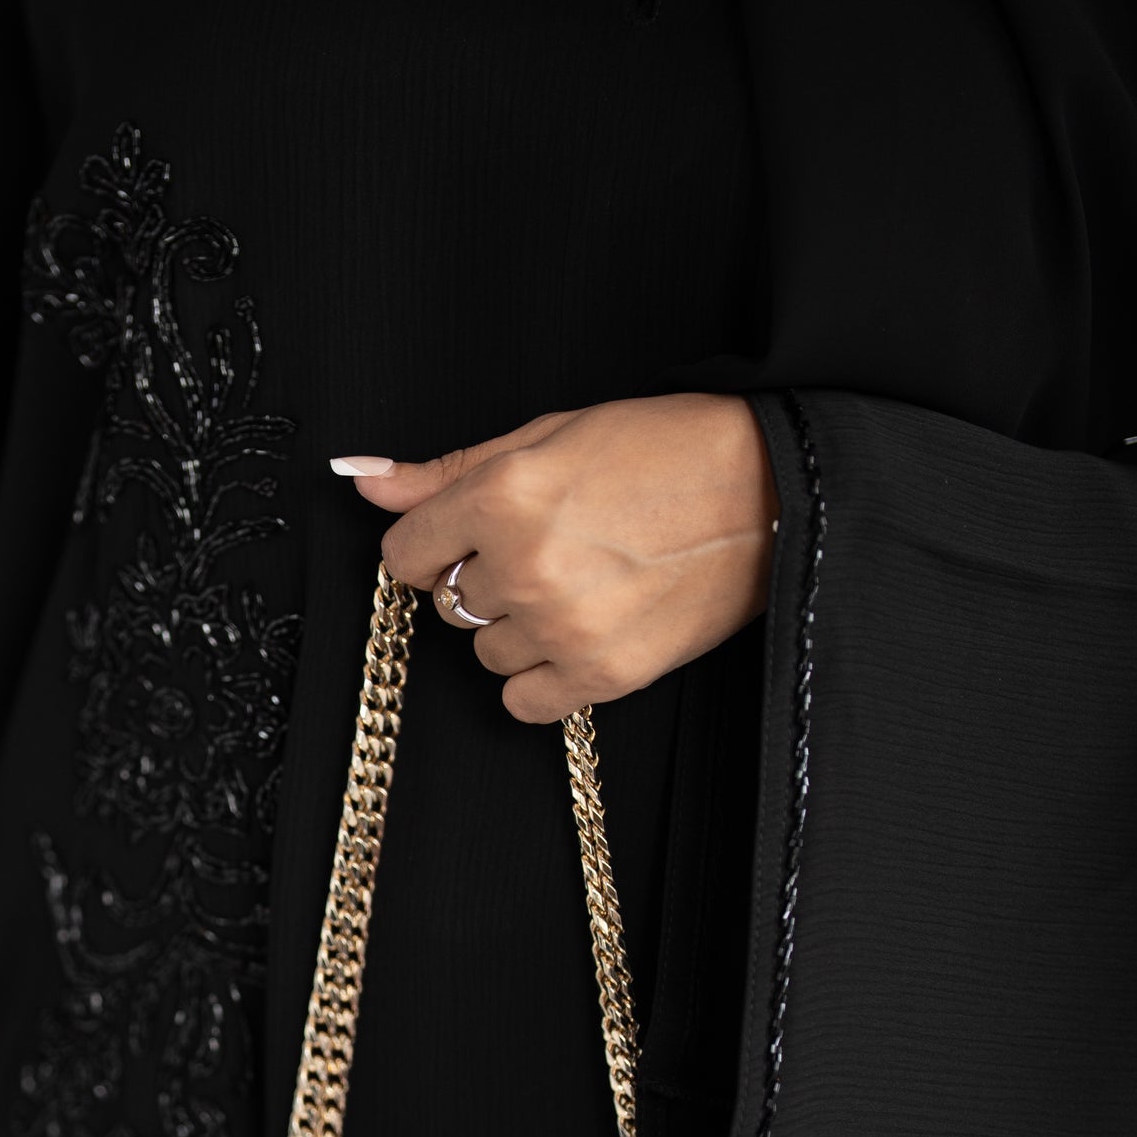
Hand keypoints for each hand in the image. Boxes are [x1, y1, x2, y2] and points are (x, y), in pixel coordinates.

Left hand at [332, 393, 776, 724]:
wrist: (774, 493)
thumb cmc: (666, 450)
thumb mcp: (550, 435)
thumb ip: (448, 470)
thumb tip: (362, 476)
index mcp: (504, 495)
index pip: (405, 553)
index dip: (431, 545)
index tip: (464, 538)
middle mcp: (525, 565)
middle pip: (448, 602)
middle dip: (485, 578)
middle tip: (551, 548)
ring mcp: (564, 626)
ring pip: (486, 651)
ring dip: (517, 627)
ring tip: (581, 584)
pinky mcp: (604, 675)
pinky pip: (524, 702)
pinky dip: (542, 678)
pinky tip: (581, 635)